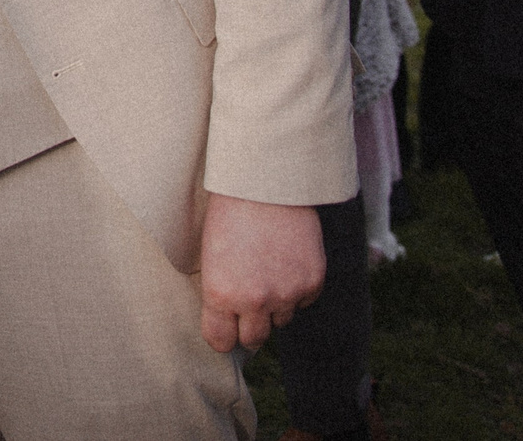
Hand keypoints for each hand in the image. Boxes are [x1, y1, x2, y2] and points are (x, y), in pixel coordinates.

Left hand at [198, 194, 325, 351]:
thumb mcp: (210, 255)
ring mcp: (286, 293)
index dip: (221, 336)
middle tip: (247, 308)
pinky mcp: (312, 282)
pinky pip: (304, 301)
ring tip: (267, 272)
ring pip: (281, 320)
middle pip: (253, 340)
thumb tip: (227, 319)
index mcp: (221, 294)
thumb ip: (218, 292)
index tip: (223, 329)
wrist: (265, 182)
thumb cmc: (229, 212)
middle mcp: (255, 301)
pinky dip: (297, 288)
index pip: (221, 341)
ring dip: (274, 305)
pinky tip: (287, 262)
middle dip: (248, 327)